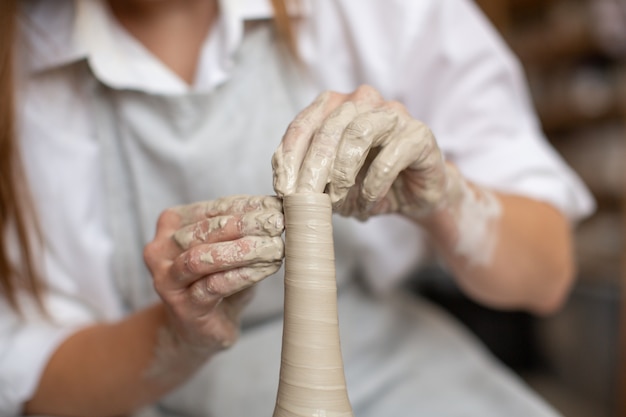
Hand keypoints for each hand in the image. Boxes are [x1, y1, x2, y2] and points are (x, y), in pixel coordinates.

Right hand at [144, 195, 283, 352]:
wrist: (200, 328)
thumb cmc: (218, 279)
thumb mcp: (231, 248)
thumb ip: (245, 228)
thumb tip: (278, 209)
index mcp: (172, 223)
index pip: (213, 208)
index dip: (246, 206)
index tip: (276, 207)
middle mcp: (160, 249)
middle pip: (205, 231)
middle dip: (245, 225)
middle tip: (277, 225)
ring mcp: (167, 279)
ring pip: (203, 258)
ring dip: (243, 251)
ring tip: (274, 247)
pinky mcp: (182, 307)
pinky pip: (213, 286)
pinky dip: (243, 276)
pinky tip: (266, 269)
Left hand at [272, 85, 449, 220]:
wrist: (414, 195)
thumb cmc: (368, 184)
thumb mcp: (329, 184)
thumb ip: (306, 178)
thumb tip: (283, 189)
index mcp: (335, 105)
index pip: (304, 123)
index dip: (289, 156)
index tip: (283, 189)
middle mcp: (363, 101)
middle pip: (328, 128)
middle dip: (312, 168)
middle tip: (305, 199)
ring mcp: (393, 114)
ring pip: (358, 133)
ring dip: (342, 172)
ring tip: (336, 201)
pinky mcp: (418, 134)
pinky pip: (390, 157)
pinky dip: (373, 186)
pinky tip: (368, 203)